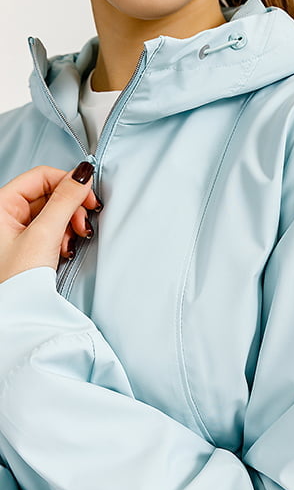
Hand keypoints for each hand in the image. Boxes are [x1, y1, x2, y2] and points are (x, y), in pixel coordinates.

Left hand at [0, 162, 101, 283]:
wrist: (16, 315)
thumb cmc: (15, 281)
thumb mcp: (44, 235)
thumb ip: (65, 200)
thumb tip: (82, 174)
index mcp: (1, 204)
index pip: (41, 176)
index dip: (67, 183)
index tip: (88, 195)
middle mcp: (6, 214)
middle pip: (50, 194)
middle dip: (71, 208)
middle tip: (84, 222)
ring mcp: (17, 231)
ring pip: (53, 212)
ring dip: (69, 224)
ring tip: (73, 240)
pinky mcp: (27, 246)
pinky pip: (52, 230)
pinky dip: (64, 237)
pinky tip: (65, 250)